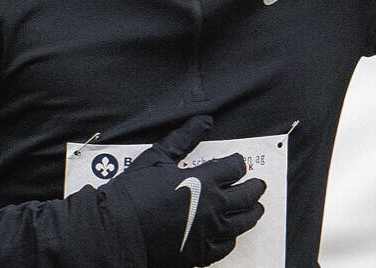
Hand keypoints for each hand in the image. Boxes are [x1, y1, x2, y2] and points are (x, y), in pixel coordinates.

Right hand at [98, 115, 266, 267]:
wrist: (116, 231)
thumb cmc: (132, 192)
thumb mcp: (157, 158)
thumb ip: (183, 139)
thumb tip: (204, 121)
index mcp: (203, 180)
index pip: (234, 167)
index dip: (238, 163)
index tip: (237, 162)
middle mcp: (213, 207)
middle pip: (247, 195)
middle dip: (255, 187)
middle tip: (259, 185)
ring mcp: (209, 232)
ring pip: (242, 222)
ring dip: (252, 213)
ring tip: (256, 209)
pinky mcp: (200, 253)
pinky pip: (226, 246)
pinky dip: (231, 238)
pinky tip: (230, 234)